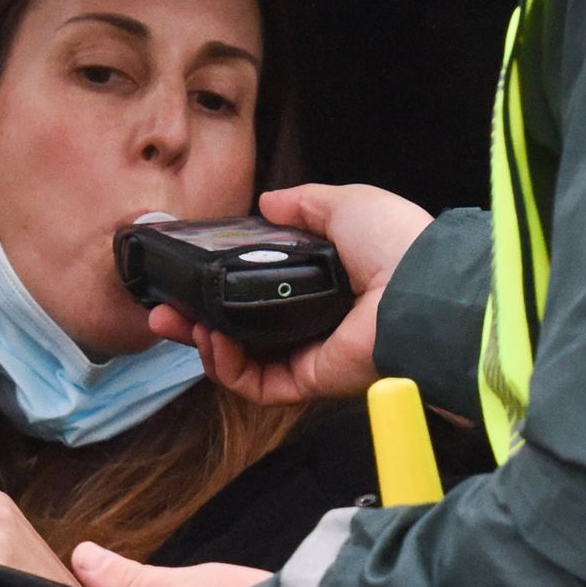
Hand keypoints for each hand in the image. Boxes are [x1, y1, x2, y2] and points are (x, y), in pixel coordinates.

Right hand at [146, 181, 434, 405]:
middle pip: (242, 330)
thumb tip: (267, 202)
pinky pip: (259, 384)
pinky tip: (212, 344)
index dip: (222, 286)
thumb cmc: (396, 244)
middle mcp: (316, 320)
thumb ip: (304, 204)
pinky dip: (229, 369)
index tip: (191, 278)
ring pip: (243, 362)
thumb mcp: (344, 203)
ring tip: (180, 324)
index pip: (261, 291)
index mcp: (325, 280)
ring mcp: (312, 353)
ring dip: (205, 346)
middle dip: (196, 322)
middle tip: (164, 312)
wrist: (421, 287)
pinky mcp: (312, 380)